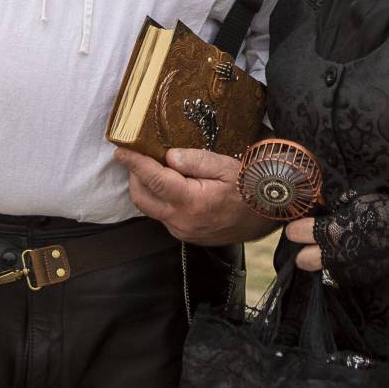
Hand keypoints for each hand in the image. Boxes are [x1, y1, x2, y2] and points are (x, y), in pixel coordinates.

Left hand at [113, 147, 274, 244]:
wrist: (267, 216)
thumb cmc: (249, 187)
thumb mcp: (226, 166)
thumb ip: (195, 160)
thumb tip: (168, 156)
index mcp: (191, 202)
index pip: (153, 179)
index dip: (134, 163)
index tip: (121, 151)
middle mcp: (182, 221)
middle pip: (143, 197)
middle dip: (134, 175)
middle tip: (138, 156)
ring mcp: (182, 231)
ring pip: (150, 208)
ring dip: (146, 187)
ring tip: (154, 167)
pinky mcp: (185, 236)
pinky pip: (162, 215)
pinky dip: (159, 198)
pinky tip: (170, 184)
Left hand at [288, 191, 388, 286]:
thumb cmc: (382, 210)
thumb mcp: (354, 200)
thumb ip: (334, 207)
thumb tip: (322, 208)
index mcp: (331, 230)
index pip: (298, 234)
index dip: (294, 230)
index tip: (294, 229)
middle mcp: (335, 253)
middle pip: (303, 261)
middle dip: (301, 253)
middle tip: (306, 245)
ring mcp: (347, 269)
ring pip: (321, 271)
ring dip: (321, 262)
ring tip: (329, 251)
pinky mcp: (359, 279)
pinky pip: (340, 275)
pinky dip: (339, 268)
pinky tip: (346, 257)